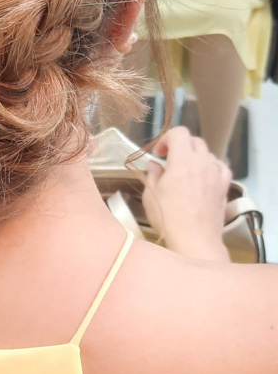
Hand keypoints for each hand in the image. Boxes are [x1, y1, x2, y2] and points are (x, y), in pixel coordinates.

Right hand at [142, 127, 230, 261]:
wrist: (194, 240)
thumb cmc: (169, 218)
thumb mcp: (151, 195)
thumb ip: (152, 175)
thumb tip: (154, 165)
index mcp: (182, 160)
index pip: (178, 133)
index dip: (166, 139)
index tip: (159, 154)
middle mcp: (202, 163)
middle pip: (194, 141)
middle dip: (180, 146)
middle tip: (169, 160)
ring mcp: (216, 174)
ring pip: (208, 154)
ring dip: (195, 157)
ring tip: (185, 171)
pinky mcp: (224, 187)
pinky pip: (221, 168)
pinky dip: (212, 167)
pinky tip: (205, 176)